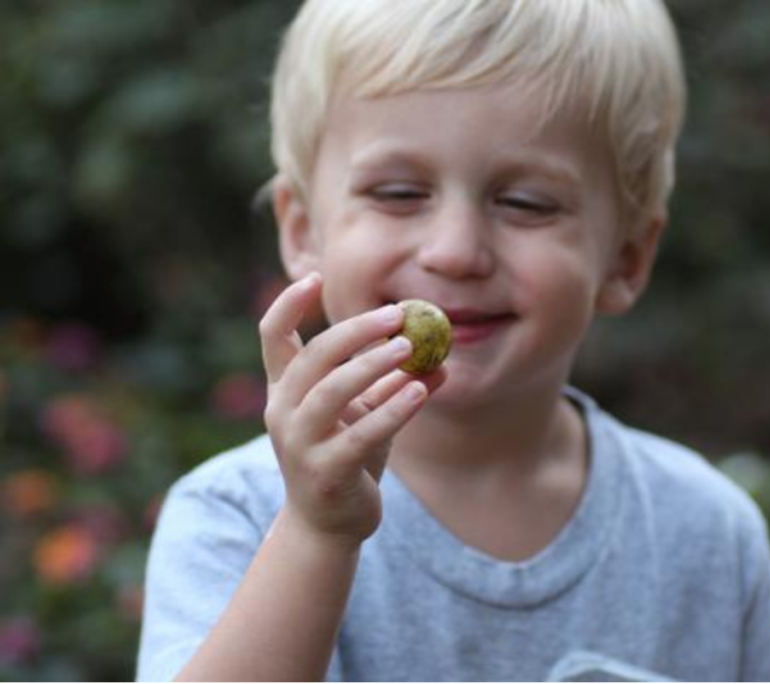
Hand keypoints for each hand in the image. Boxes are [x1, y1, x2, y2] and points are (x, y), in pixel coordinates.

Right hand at [259, 273, 444, 548]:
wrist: (329, 525)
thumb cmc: (347, 458)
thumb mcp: (368, 413)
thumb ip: (393, 382)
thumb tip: (440, 355)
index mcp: (285, 390)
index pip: (273, 336)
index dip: (288, 304)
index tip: (315, 277)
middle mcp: (282, 412)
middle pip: (313, 356)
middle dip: (355, 331)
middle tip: (396, 315)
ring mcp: (299, 443)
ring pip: (332, 391)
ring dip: (373, 364)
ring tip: (410, 348)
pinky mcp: (325, 471)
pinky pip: (361, 433)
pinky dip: (393, 409)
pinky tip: (420, 390)